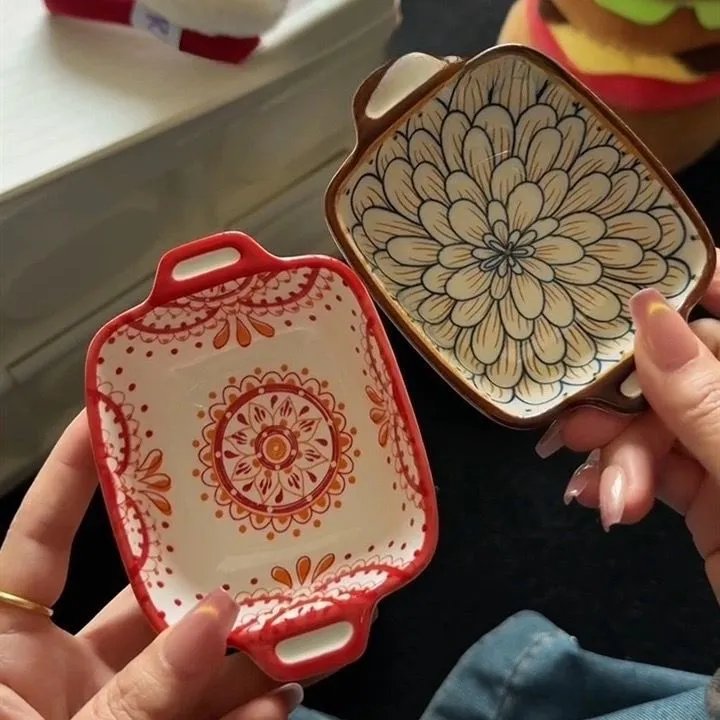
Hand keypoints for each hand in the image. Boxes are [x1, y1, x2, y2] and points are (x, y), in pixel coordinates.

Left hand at [0, 412, 303, 718]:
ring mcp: (117, 705)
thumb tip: (213, 620)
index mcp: (12, 647)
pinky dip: (248, 709)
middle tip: (261, 531)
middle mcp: (68, 668)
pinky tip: (282, 694)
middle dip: (208, 570)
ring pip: (192, 660)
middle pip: (146, 597)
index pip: (42, 541)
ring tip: (300, 617)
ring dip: (248, 644)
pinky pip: (208, 718)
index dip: (71, 476)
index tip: (109, 417)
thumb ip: (134, 692)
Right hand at [537, 249, 719, 599]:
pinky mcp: (704, 495)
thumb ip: (706, 399)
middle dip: (628, 404)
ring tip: (607, 497)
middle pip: (680, 372)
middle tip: (580, 423)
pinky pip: (649, 468)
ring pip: (655, 423)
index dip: (693, 291)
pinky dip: (619, 483)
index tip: (628, 287)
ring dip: (619, 458)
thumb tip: (650, 313)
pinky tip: (602, 502)